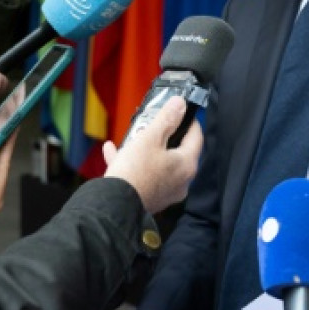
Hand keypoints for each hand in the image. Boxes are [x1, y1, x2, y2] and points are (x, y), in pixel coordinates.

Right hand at [102, 97, 201, 213]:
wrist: (115, 205)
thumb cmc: (135, 171)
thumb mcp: (150, 138)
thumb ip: (166, 119)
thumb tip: (180, 104)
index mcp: (187, 164)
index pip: (196, 137)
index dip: (190, 121)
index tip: (182, 111)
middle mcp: (181, 180)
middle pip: (177, 151)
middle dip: (163, 135)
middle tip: (152, 124)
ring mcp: (167, 191)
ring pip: (159, 163)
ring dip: (144, 149)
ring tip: (130, 138)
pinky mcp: (151, 198)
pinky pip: (144, 175)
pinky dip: (132, 163)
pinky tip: (112, 152)